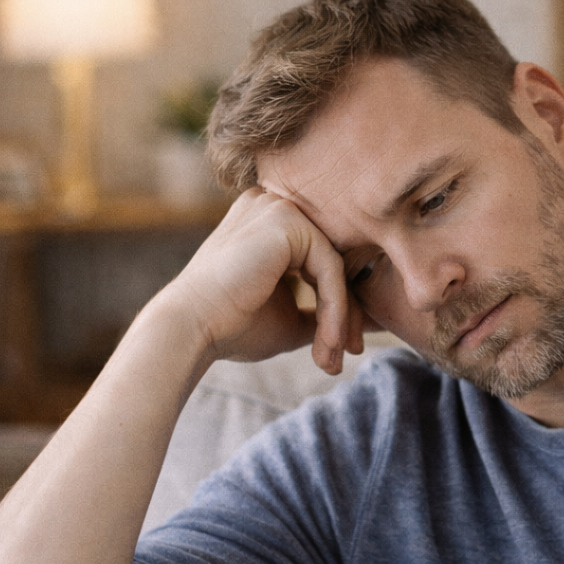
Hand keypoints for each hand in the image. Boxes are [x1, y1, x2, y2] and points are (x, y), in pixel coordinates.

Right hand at [163, 188, 368, 372]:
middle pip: (334, 263)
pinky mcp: (286, 222)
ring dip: (341, 318)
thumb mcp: (292, 318)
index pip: (324, 262)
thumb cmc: (232, 328)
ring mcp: (279, 208)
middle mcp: (275, 205)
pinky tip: (327, 342)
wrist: (189, 330)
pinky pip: (330, 270)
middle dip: (345, 314)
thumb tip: (373, 321)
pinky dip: (335, 310)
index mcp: (272, 223)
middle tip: (345, 356)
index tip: (341, 349)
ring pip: (336, 268)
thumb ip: (328, 313)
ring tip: (332, 357)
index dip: (338, 308)